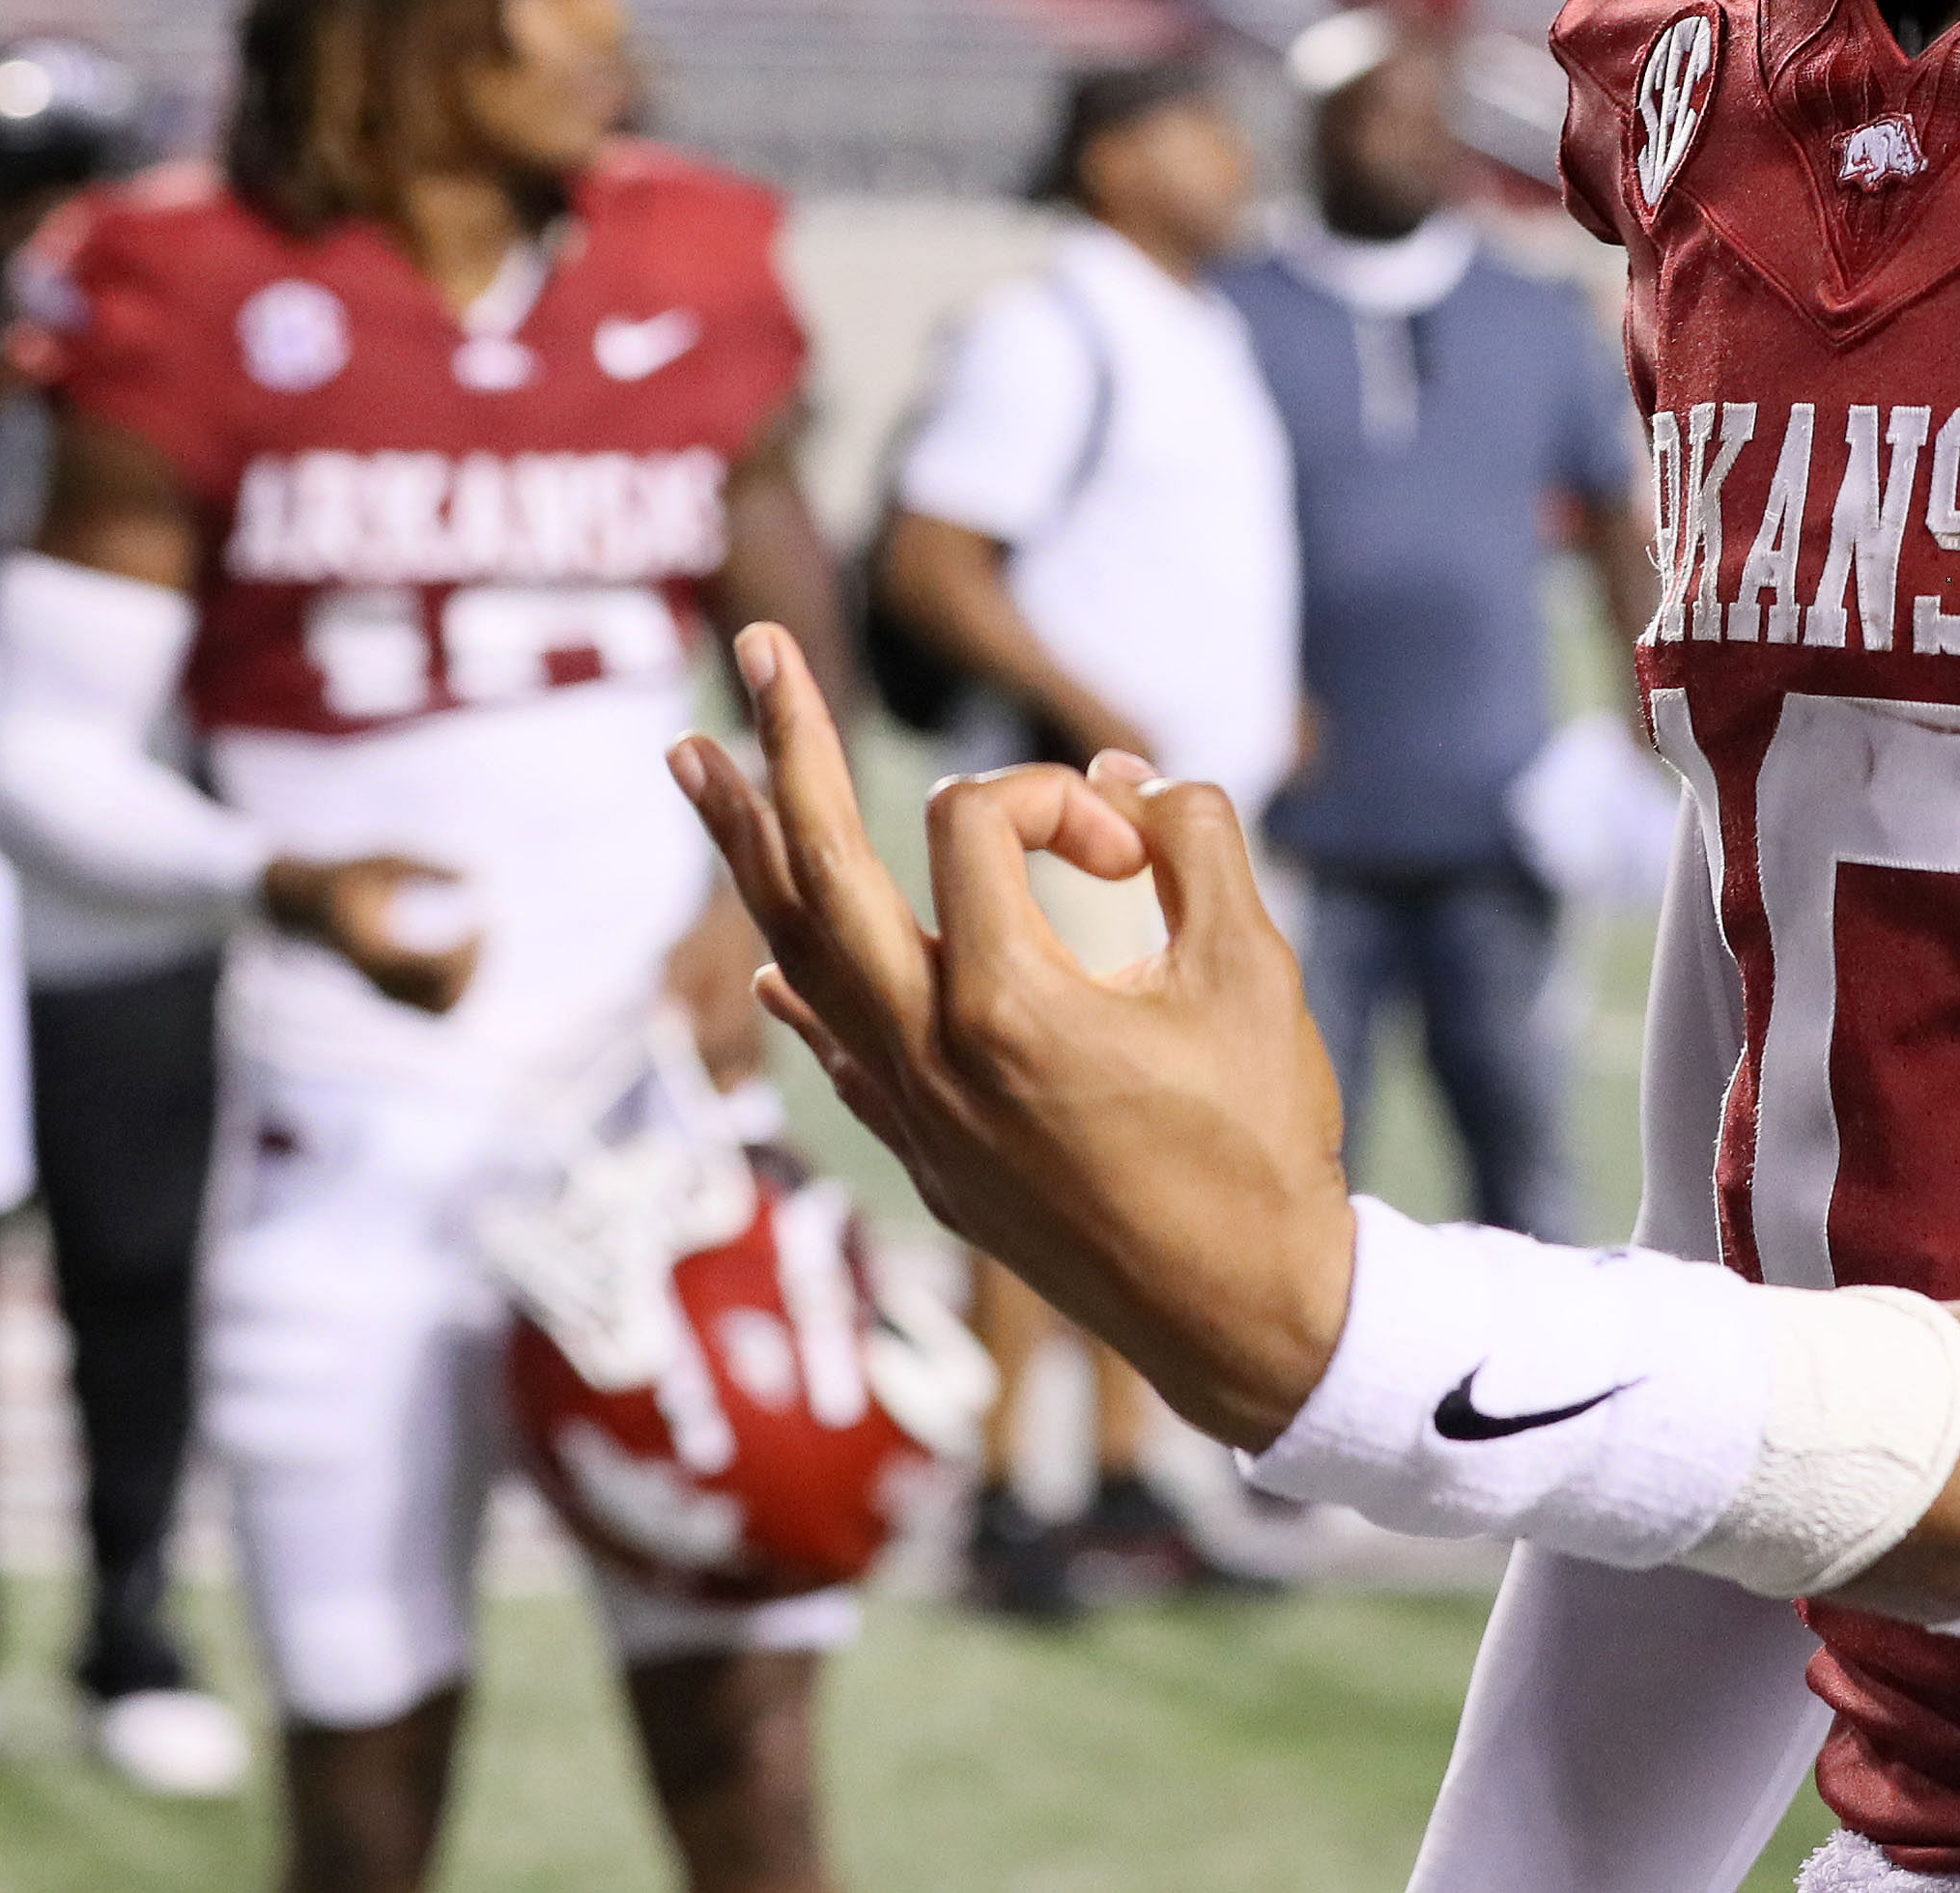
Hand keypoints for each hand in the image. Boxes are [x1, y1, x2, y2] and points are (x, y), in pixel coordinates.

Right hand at [262, 852, 479, 1014]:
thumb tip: (474, 876)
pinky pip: (433, 1006)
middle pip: (441, 998)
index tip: (483, 921)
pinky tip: (466, 951)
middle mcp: (374, 978)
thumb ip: (425, 868)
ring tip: (479, 942)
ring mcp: (381, 989)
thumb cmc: (348, 876)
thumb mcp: (384, 861)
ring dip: (470, 981)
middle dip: (474, 968)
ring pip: (440, 1009)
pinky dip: (458, 987)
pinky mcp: (389, 992)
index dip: (466, 953)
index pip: (429, 969)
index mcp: (369, 949)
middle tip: (488, 931)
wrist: (307, 905)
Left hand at [668, 622, 1355, 1449]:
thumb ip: (1195, 839)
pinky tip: (764, 953)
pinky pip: (833, 1048)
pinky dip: (799, 984)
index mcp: (1005, 1000)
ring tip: (696, 762)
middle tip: (756, 641)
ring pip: (800, 952)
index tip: (1132, 852)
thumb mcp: (1256, 966)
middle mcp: (928, 1053)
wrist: (1245, 1318)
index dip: (1052, 797)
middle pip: (819, 865)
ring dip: (747, 849)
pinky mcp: (926, 1158)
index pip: (972, 818)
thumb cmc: (1263, 1139)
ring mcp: (912, 1112)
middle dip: (785, 741)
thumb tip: (1125, 778)